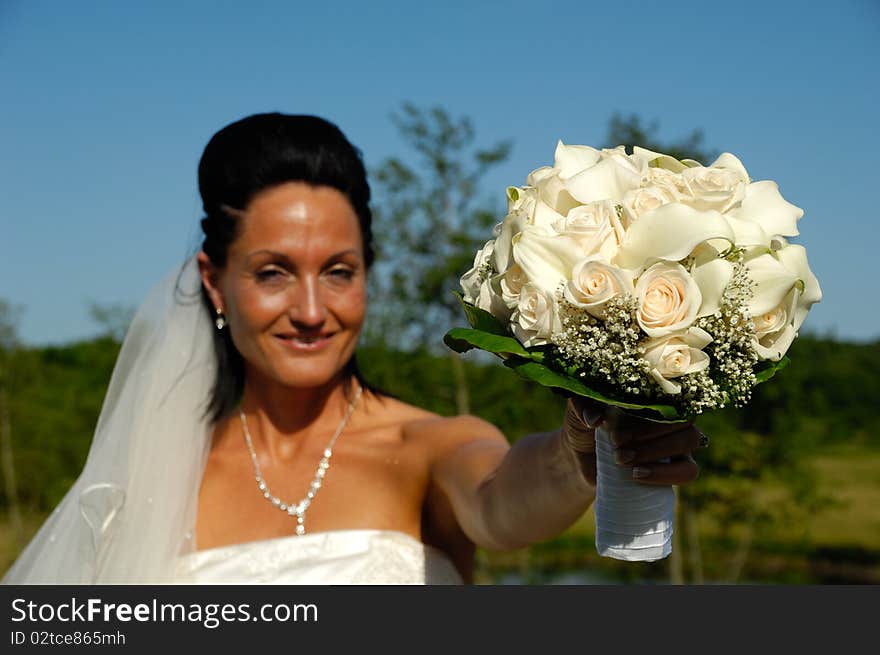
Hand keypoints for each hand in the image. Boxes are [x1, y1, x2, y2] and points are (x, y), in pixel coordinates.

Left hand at [563, 398, 703, 486]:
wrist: (581, 456)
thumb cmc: (584, 424)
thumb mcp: (578, 410)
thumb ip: (583, 406)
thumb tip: (596, 419)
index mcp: (652, 393)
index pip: (670, 391)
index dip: (646, 409)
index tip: (615, 426)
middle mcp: (670, 413)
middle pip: (683, 416)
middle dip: (649, 432)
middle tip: (617, 443)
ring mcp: (678, 440)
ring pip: (690, 440)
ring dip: (656, 451)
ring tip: (622, 459)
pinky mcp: (676, 466)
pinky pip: (689, 471)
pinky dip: (666, 474)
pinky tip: (637, 474)